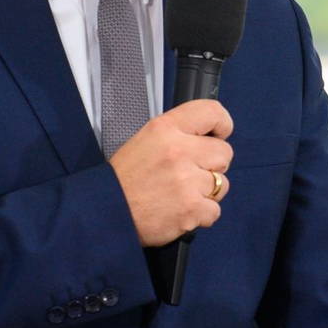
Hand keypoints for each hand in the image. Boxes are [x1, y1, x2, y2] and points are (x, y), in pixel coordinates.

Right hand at [108, 100, 233, 245]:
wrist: (103, 213)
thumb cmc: (126, 178)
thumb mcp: (146, 139)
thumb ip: (179, 133)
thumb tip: (211, 135)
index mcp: (166, 129)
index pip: (212, 112)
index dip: (222, 124)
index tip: (220, 134)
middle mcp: (179, 151)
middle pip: (224, 152)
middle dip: (212, 165)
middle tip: (190, 173)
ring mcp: (186, 181)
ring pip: (222, 183)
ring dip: (207, 192)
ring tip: (182, 194)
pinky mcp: (190, 209)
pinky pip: (215, 210)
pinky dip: (201, 215)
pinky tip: (181, 211)